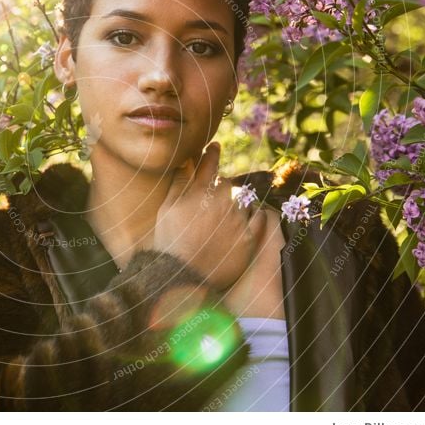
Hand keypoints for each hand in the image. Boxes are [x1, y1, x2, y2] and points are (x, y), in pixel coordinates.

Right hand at [151, 142, 268, 291]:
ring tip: (227, 214)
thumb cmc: (169, 244)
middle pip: (227, 184)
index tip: (214, 146)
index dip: (212, 153)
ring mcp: (237, 220)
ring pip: (243, 200)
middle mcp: (222, 202)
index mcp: (200, 192)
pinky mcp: (248, 238)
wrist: (183, 278)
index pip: (209, 164)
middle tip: (212, 199)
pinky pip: (258, 219)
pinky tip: (248, 219)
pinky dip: (254, 216)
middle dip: (220, 187)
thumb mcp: (166, 210)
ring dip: (237, 202)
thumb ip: (178, 184)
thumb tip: (184, 162)